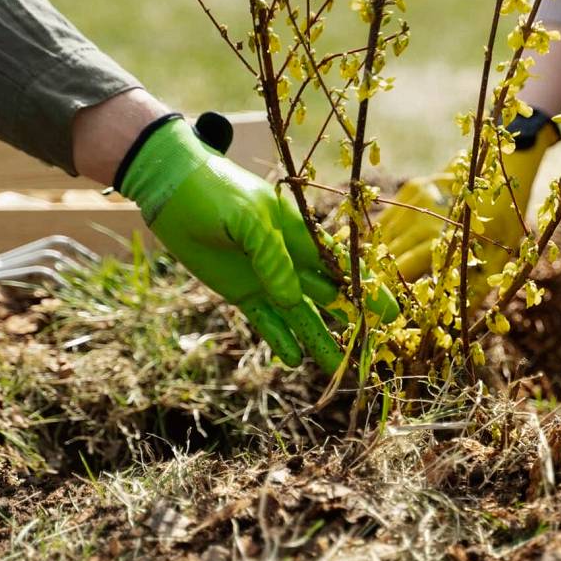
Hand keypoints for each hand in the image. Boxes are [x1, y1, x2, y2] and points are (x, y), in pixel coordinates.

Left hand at [119, 115, 395, 373]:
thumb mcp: (244, 218)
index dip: (366, 288)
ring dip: (319, 340)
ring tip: (337, 370)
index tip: (388, 312)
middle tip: (374, 346)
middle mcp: (290, 260)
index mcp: (300, 234)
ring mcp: (267, 278)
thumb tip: (291, 299)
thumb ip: (270, 256)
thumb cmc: (213, 192)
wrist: (173, 190)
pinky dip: (281, 340)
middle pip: (330, 295)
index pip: (342, 265)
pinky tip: (294, 360)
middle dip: (353, 319)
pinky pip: (267, 322)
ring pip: (301, 315)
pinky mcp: (242, 292)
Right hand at [378, 112, 558, 288]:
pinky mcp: (413, 186)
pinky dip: (380, 235)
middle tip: (371, 295)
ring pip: (384, 233)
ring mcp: (417, 196)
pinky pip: (388, 216)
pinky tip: (376, 251)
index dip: (393, 286)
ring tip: (368, 275)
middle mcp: (426, 213)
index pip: (408, 265)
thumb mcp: (502, 257)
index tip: (382, 303)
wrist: (506, 170)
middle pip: (391, 250)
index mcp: (446, 233)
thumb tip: (459, 316)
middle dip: (380, 274)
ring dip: (376, 254)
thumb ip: (478, 288)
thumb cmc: (507, 220)